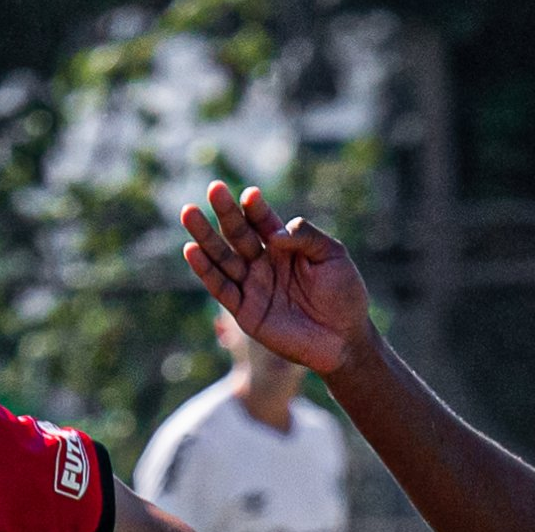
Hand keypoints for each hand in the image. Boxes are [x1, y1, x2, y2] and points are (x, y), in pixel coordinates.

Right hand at [181, 182, 374, 372]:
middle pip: (238, 233)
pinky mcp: (245, 312)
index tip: (250, 195)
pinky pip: (222, 288)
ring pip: (223, 257)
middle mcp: (263, 262)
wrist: (345, 339)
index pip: (262, 220)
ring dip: (205, 236)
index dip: (255, 207)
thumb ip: (306, 236)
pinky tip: (192, 251)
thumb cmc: (344, 294)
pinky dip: (205, 271)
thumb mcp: (332, 255)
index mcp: (283, 245)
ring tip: (188, 212)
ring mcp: (253, 286)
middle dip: (225, 212)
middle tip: (213, 189)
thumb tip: (274, 234)